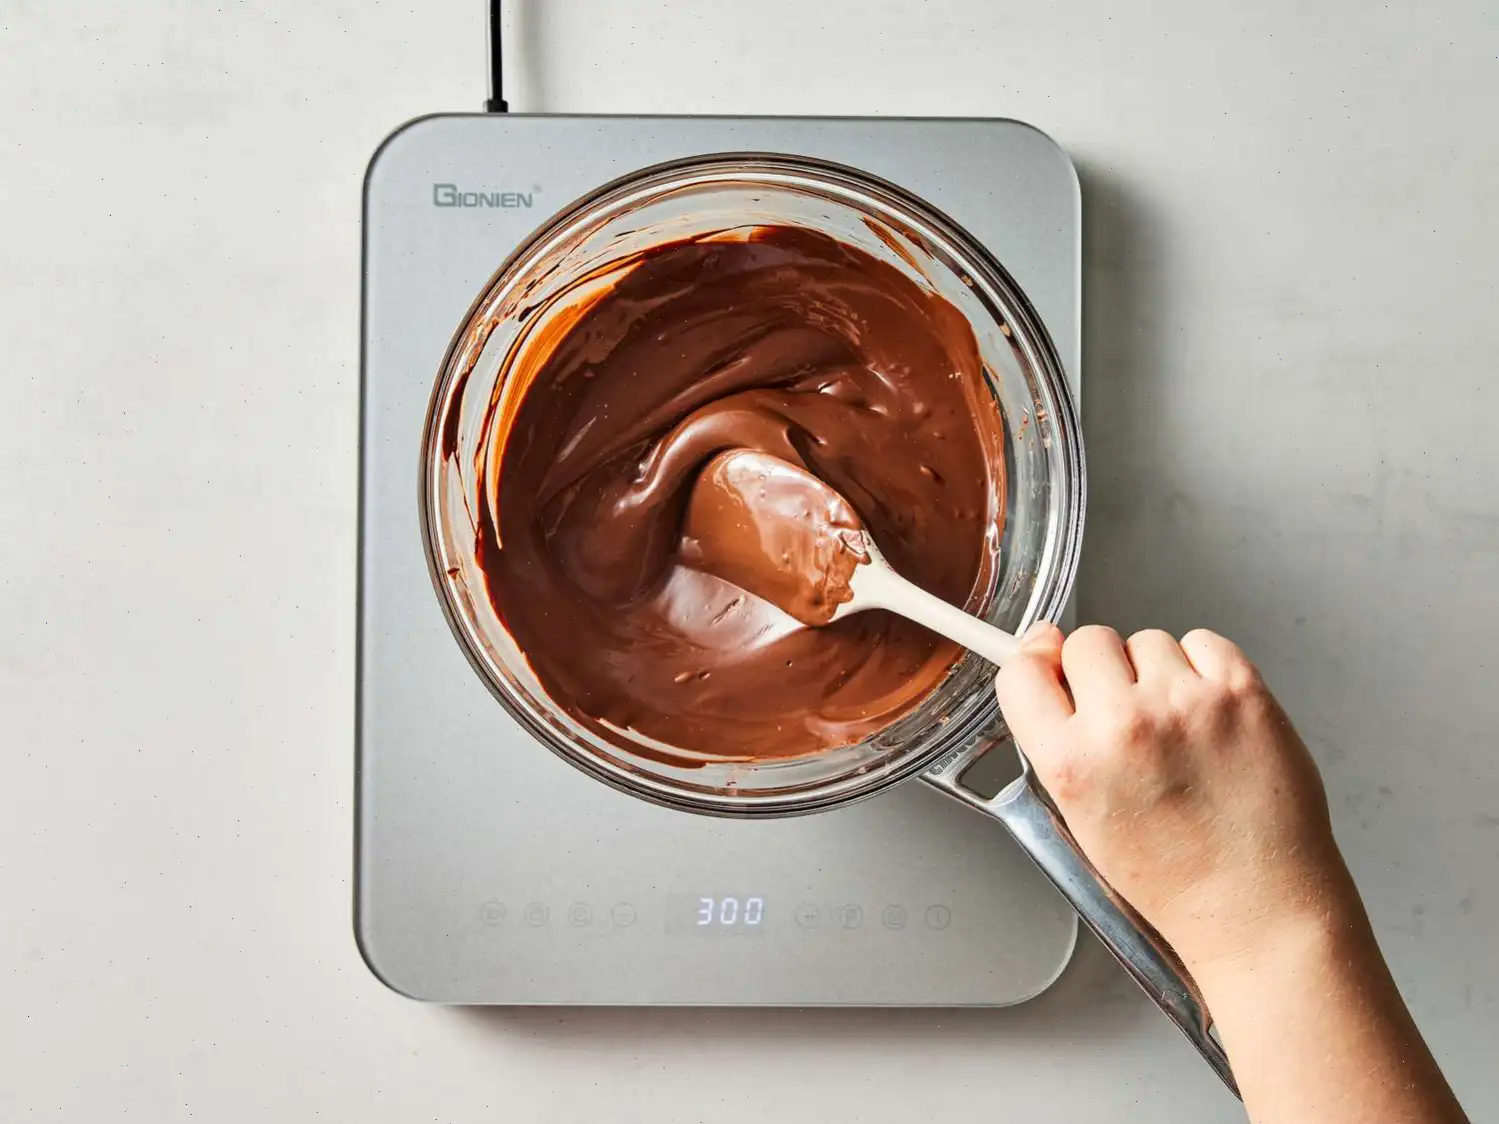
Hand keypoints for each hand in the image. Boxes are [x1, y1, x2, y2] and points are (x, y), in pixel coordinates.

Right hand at [994, 623, 1354, 976]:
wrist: (1259, 907)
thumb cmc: (1176, 877)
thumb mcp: (1081, 818)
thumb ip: (1058, 740)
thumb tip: (1047, 661)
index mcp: (1071, 764)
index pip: (1022, 672)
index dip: (1037, 664)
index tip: (1049, 663)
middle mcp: (1122, 725)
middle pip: (1088, 641)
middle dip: (1102, 670)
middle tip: (1128, 714)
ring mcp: (1185, 703)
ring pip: (1147, 640)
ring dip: (1157, 672)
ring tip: (1179, 726)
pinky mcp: (1242, 692)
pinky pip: (1204, 642)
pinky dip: (1205, 668)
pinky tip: (1212, 714)